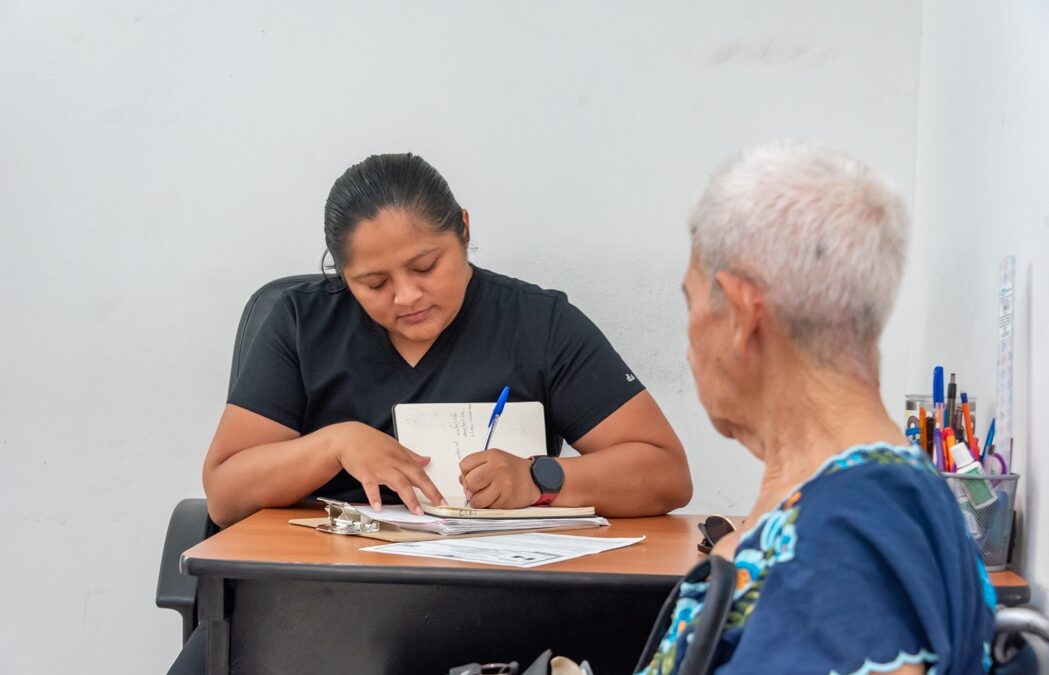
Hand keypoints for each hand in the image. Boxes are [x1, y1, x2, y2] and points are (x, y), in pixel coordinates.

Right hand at [324, 422, 445, 513]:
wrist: (349, 437)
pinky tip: (378, 507)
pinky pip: (371, 486)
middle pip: (415, 478)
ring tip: (416, 511)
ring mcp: (380, 469)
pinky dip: (374, 496)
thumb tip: (427, 460)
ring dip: (408, 498)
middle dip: (428, 492)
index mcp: (402, 458)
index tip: (442, 501)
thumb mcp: (395, 446)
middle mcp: (394, 464)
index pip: (422, 474)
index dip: (433, 488)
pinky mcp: (365, 473)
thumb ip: (412, 456)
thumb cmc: (372, 442)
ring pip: (398, 483)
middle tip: (438, 506)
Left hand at [459, 449, 539, 508]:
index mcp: (493, 456)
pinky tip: (496, 498)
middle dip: (469, 488)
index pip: (465, 464)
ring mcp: (503, 485)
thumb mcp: (495, 458)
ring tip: (485, 496)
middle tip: (476, 489)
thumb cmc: (512, 469)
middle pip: (469, 482)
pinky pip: (488, 507)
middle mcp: (498, 469)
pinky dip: (488, 506)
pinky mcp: (506, 500)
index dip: (465, 473)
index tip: (471, 476)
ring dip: (477, 501)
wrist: (535, 479)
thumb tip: (462, 480)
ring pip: (476, 499)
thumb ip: (477, 465)